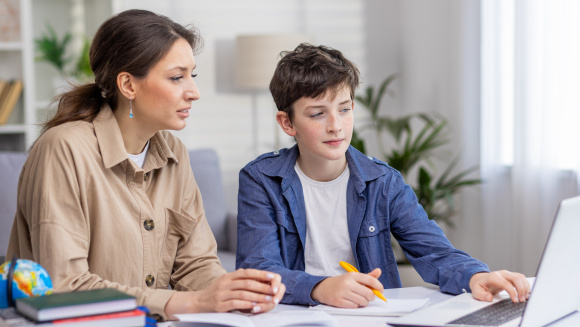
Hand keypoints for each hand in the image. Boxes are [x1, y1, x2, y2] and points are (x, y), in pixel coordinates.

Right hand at [165, 268, 284, 318]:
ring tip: (269, 299)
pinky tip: (255, 306)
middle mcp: (224, 283)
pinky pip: (236, 304)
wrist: (196, 303)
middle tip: (274, 290)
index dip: (260, 274)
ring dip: (258, 296)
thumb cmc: (214, 293)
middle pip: (247, 283)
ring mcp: (221, 294)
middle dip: (263, 286)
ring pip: (243, 293)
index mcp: (228, 276)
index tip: (272, 276)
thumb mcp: (225, 282)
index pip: (247, 272)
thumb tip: (254, 274)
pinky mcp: (219, 305)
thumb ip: (238, 278)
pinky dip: (247, 305)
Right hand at [311, 268, 383, 307]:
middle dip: (371, 297)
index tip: (381, 291)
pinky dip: (355, 305)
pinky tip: (351, 301)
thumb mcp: (353, 277)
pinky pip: (354, 306)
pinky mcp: (338, 301)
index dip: (379, 286)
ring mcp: (342, 292)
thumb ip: (367, 276)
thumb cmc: (342, 283)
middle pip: (368, 293)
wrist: (323, 288)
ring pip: (362, 301)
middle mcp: (348, 282)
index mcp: (353, 275)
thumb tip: (379, 271)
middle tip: (369, 297)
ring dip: (364, 302)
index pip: (371, 280)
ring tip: (360, 299)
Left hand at [469, 270, 530, 302]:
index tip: (515, 300)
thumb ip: (482, 295)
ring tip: (525, 298)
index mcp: (493, 277)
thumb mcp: (476, 291)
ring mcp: (507, 274)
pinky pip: (521, 278)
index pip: (506, 283)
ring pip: (520, 277)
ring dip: (525, 287)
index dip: (512, 292)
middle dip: (521, 289)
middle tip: (522, 300)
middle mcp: (502, 274)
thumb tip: (489, 298)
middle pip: (516, 278)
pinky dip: (526, 285)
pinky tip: (526, 293)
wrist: (479, 279)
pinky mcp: (511, 276)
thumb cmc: (479, 285)